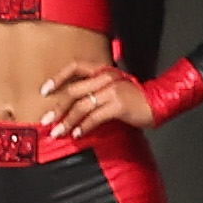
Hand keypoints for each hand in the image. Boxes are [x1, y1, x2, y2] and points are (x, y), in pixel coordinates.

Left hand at [37, 63, 156, 137]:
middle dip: (57, 108)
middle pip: (73, 91)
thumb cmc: (133, 98)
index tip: (44, 91)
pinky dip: (83, 127)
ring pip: (81, 106)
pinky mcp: (118, 105)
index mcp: (103, 70)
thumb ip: (94, 91)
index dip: (58, 78)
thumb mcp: (112, 87)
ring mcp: (112, 90)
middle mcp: (106, 77)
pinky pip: (95, 117)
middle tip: (46, 121)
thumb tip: (70, 106)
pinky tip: (77, 135)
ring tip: (58, 133)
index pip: (75, 67)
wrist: (158, 102)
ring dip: (67, 121)